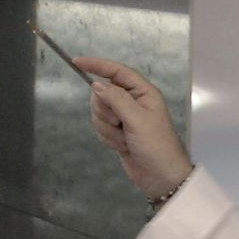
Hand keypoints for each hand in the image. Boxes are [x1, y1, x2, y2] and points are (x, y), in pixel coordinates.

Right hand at [72, 57, 193, 199]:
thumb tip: (96, 84)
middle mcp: (134, 102)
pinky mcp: (118, 132)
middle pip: (103, 93)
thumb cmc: (156, 145)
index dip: (98, 65)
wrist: (160, 177)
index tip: (77, 62)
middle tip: (120, 124)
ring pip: (99, 112)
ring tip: (125, 138)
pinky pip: (101, 127)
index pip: (117, 72)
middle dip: (106, 111)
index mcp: (144, 93)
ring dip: (108, 128)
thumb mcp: (137, 119)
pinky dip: (108, 137)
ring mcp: (125, 118)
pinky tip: (123, 146)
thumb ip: (116, 99)